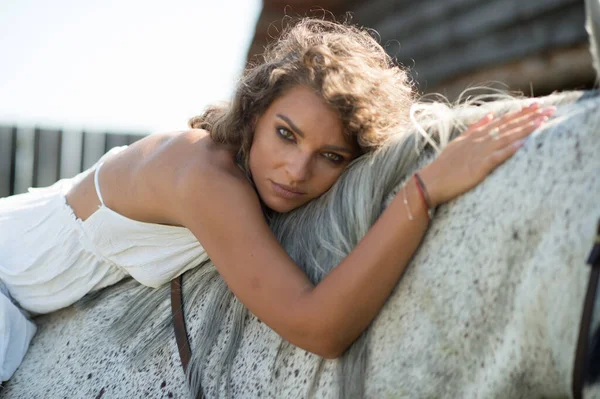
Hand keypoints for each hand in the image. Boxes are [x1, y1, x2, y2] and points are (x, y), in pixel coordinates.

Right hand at [418, 102, 554, 206]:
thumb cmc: (443, 166)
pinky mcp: (478, 167)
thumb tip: (489, 115)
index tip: (536, 105)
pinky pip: (497, 157)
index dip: (521, 113)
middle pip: (509, 126)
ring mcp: (479, 153)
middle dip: (530, 117)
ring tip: (543, 121)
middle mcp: (479, 141)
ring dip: (526, 129)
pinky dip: (510, 149)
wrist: (429, 182)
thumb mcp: (457, 143)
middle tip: (550, 109)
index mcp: (475, 135)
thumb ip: (474, 128)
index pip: (502, 121)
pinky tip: (523, 143)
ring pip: (506, 138)